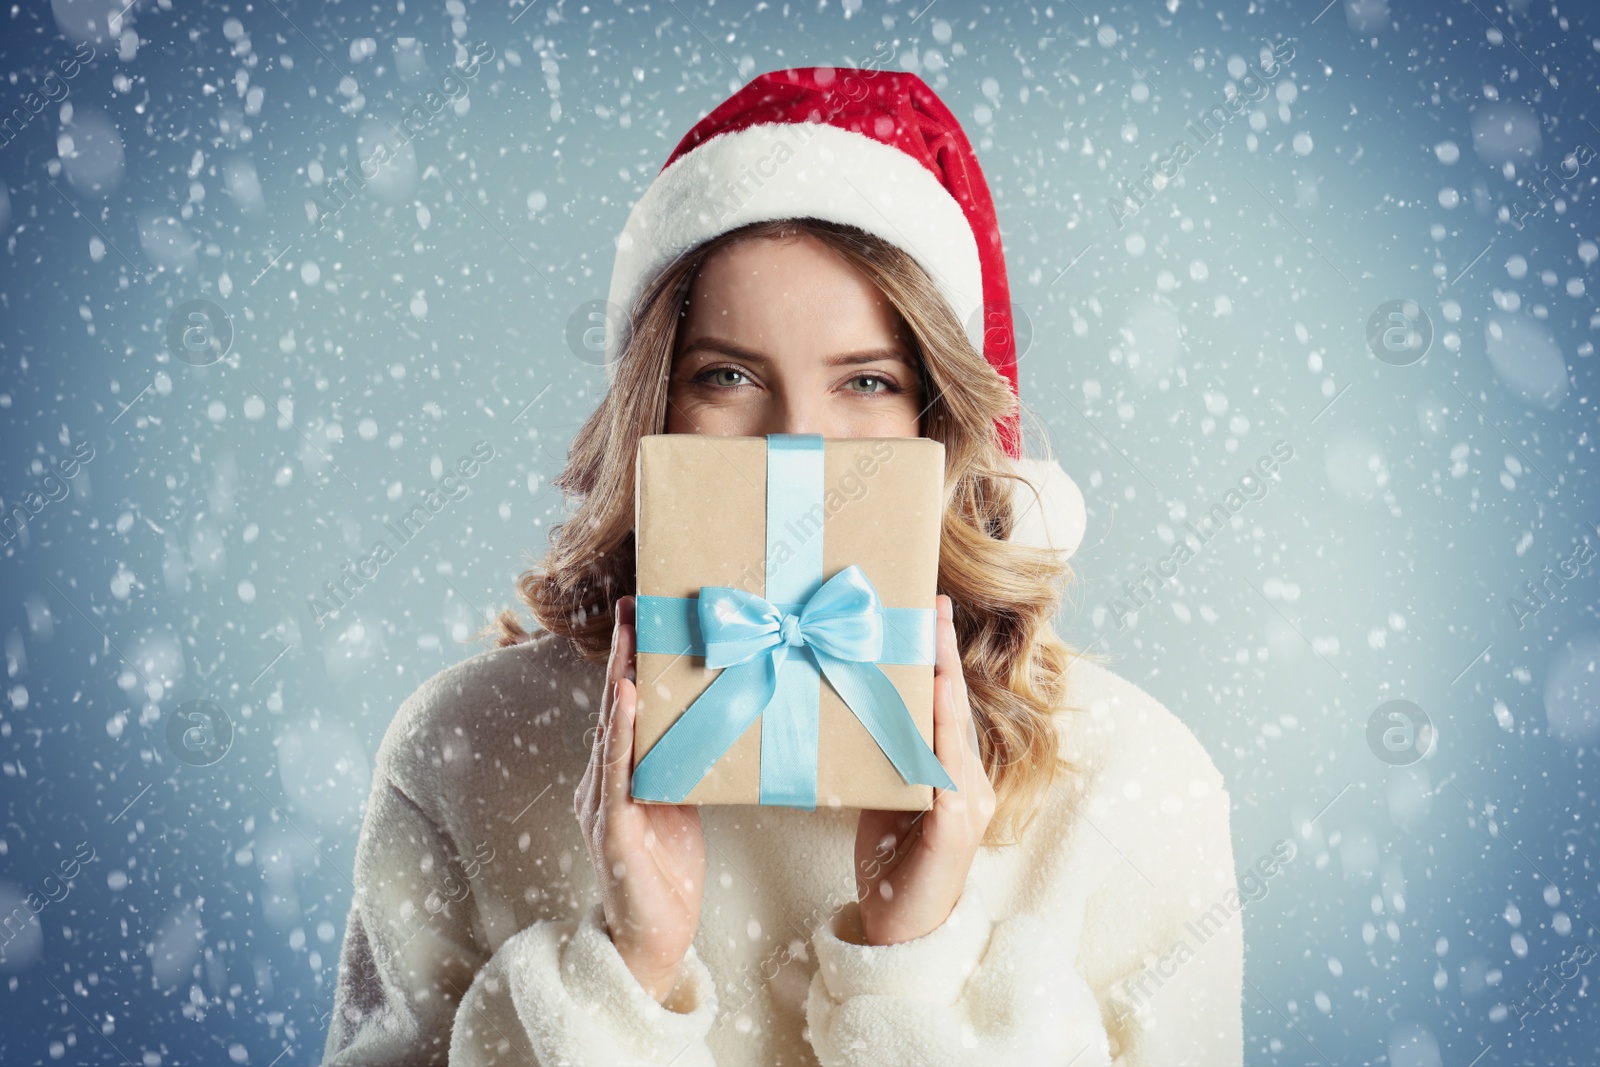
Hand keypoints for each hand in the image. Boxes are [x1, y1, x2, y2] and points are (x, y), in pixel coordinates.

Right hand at [574, 595, 706, 1003]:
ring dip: (621, 678)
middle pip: (614, 706)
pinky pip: (615, 772)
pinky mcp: (610, 828)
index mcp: (618, 775)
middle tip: (633, 602)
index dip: (630, 659)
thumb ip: (682, 764)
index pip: (625, 707)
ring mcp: (601, 803)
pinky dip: (620, 731)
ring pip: (611, 730)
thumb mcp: (682, 805)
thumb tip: (709, 719)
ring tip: (631, 635)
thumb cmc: (667, 874)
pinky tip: (627, 698)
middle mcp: (601, 781)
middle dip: (622, 652)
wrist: (653, 940)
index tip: (641, 613)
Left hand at [854, 594, 995, 945]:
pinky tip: (926, 701)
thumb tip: (855, 713)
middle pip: (954, 704)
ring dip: (940, 679)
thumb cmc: (892, 866)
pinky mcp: (952, 823)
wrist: (902, 933)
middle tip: (932, 603)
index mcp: (954, 774)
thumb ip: (883, 759)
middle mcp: (970, 781)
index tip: (931, 611)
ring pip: (951, 727)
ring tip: (928, 636)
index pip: (946, 706)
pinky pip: (942, 765)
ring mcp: (967, 801)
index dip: (940, 657)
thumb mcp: (884, 800)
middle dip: (943, 651)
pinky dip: (933, 731)